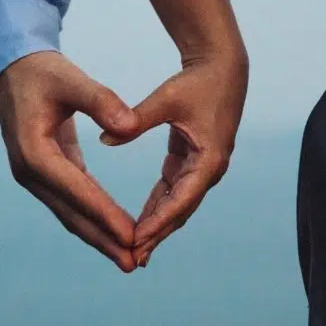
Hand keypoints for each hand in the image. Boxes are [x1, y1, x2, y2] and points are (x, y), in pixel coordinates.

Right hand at [0, 51, 142, 272]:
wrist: (13, 72)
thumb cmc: (43, 73)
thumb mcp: (71, 79)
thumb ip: (101, 101)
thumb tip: (131, 126)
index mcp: (34, 151)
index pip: (75, 189)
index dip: (104, 213)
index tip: (131, 234)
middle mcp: (30, 172)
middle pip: (71, 214)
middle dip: (103, 239)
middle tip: (133, 263)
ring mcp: (34, 177)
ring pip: (71, 214)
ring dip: (99, 237)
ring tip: (128, 259)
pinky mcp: (45, 175)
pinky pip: (72, 203)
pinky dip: (94, 219)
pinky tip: (114, 232)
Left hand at [100, 48, 247, 266]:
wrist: (221, 67)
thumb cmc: (196, 81)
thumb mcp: (166, 99)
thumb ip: (136, 119)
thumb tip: (105, 138)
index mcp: (209, 159)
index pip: (180, 200)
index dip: (158, 222)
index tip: (136, 240)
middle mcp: (209, 170)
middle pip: (180, 211)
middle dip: (158, 235)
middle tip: (132, 258)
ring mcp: (202, 168)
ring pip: (177, 206)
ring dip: (158, 228)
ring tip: (134, 251)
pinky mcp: (192, 162)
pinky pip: (173, 192)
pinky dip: (158, 209)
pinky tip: (140, 226)